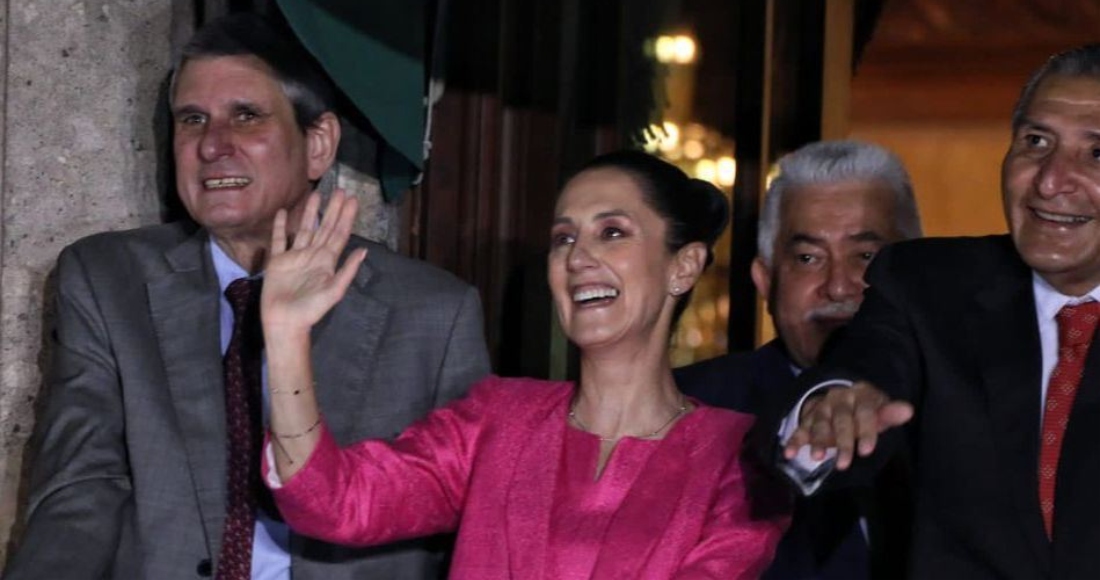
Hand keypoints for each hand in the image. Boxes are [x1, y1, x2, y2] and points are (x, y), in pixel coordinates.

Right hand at [261, 189, 367, 333]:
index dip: (346, 217)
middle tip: (340, 190)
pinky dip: (280, 226)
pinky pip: (279, 240)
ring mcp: (295, 257)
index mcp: (327, 262)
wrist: (285, 323)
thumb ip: (348, 270)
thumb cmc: (311, 310)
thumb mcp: (334, 291)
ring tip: (317, 194)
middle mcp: (313, 256)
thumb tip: (364, 250)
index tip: (352, 200)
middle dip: (333, 209)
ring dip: (310, 212)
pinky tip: (282, 212)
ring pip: (304, 229)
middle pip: (325, 227)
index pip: (339, 234)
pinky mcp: (277, 262)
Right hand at [782, 381, 913, 469]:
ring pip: (819, 423)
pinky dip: (794, 441)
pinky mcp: (808, 417)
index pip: (864, 412)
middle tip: (843, 465)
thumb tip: (908, 410)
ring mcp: (822, 407)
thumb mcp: (880, 411)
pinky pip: (800, 428)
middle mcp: (839, 398)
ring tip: (817, 458)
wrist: (842, 399)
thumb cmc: (866, 412)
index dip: (865, 431)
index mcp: (861, 395)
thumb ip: (890, 414)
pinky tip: (790, 454)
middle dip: (842, 442)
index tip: (866, 452)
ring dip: (818, 441)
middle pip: (841, 419)